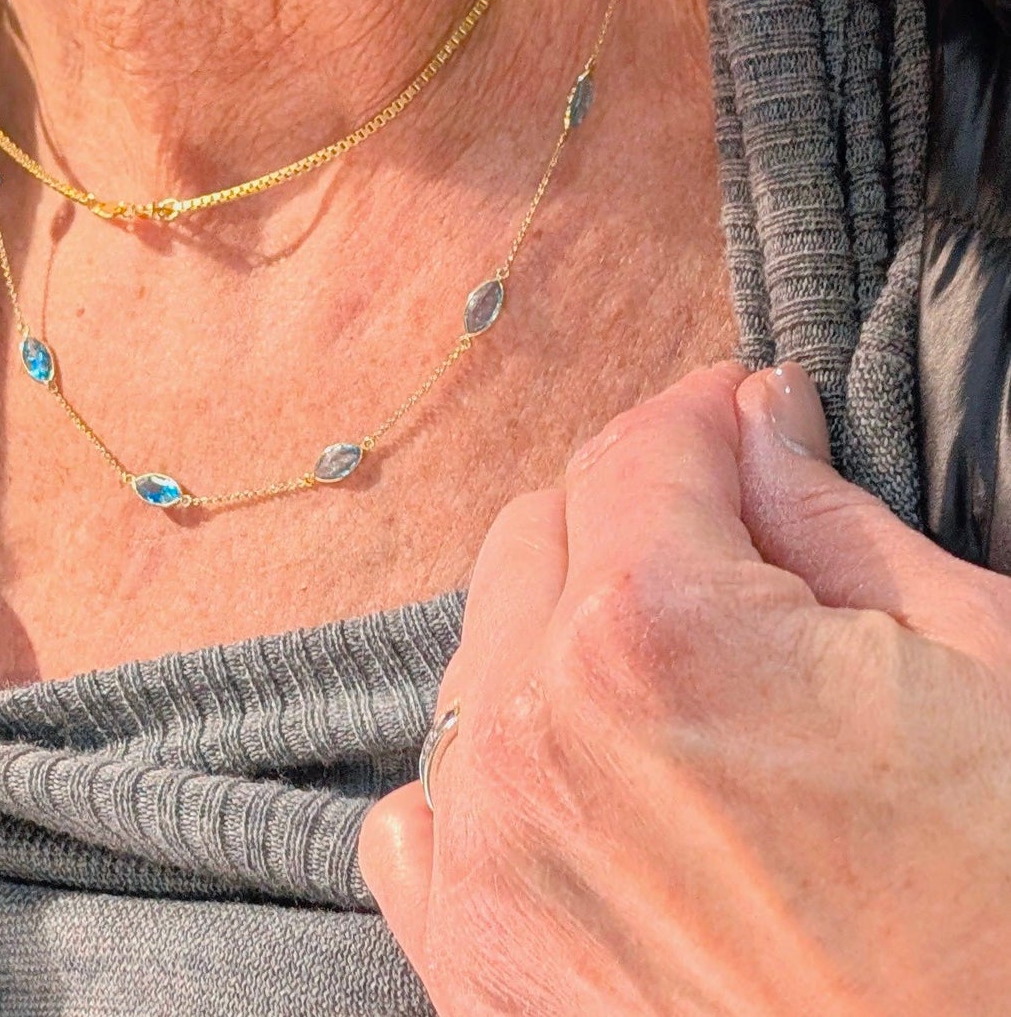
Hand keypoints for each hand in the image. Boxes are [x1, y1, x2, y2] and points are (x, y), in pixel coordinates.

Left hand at [361, 363, 1010, 1014]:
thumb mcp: (988, 671)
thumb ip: (835, 523)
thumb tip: (755, 423)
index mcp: (655, 632)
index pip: (638, 448)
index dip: (706, 418)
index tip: (748, 423)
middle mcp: (535, 737)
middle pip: (539, 535)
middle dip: (632, 515)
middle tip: (734, 558)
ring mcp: (488, 864)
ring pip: (482, 659)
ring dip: (563, 635)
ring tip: (679, 685)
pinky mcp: (477, 975)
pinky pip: (424, 816)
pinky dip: (489, 780)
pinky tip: (578, 794)